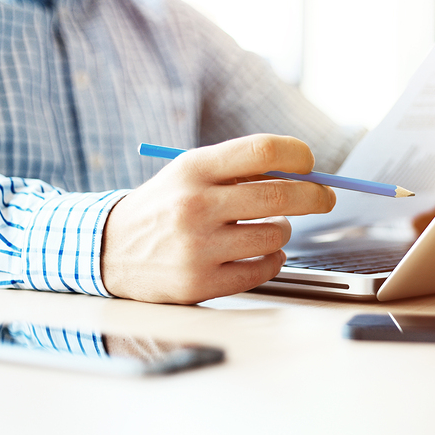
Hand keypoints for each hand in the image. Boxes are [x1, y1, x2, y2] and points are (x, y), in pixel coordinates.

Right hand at [100, 134, 335, 303]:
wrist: (109, 250)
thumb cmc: (165, 206)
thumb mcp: (188, 174)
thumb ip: (238, 168)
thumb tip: (303, 171)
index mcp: (193, 168)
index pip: (262, 151)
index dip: (297, 155)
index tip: (310, 163)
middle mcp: (194, 205)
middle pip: (279, 196)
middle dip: (314, 196)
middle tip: (325, 197)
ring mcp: (197, 247)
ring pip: (275, 236)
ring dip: (283, 231)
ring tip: (271, 228)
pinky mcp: (201, 283)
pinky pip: (262, 270)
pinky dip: (273, 260)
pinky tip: (265, 253)